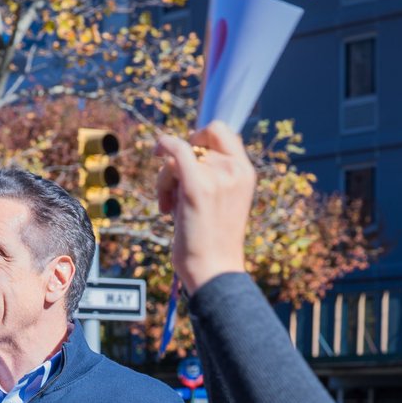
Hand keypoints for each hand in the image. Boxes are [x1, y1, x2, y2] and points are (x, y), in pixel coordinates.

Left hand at [154, 121, 255, 293]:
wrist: (214, 269)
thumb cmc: (212, 241)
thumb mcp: (222, 201)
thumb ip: (213, 175)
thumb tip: (182, 152)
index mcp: (245, 172)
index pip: (223, 133)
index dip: (201, 136)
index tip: (188, 155)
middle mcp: (234, 170)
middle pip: (195, 144)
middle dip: (179, 164)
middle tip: (174, 192)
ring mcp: (216, 176)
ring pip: (178, 156)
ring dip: (166, 179)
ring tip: (170, 208)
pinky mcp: (196, 186)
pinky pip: (176, 149)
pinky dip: (163, 145)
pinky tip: (156, 150)